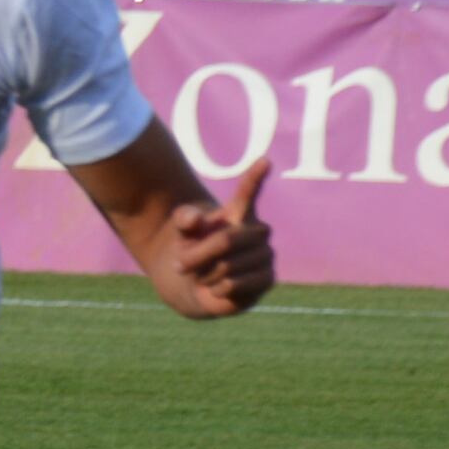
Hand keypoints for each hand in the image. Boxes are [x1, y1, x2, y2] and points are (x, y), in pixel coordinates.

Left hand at [155, 156, 272, 315]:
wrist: (198, 286)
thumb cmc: (193, 251)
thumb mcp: (182, 233)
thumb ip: (183, 219)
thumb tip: (195, 218)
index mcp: (239, 213)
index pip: (248, 192)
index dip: (255, 177)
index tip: (265, 160)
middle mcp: (257, 232)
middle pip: (226, 240)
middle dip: (198, 255)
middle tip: (181, 263)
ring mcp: (266, 255)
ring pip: (228, 266)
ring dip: (205, 274)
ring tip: (204, 275)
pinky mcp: (267, 279)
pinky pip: (235, 284)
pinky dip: (216, 289)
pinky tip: (218, 288)